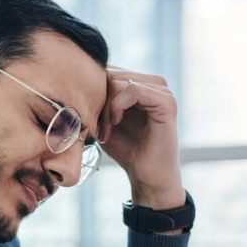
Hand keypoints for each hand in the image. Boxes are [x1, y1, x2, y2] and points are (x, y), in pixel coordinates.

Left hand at [100, 67, 184, 210]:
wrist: (146, 176)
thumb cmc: (126, 150)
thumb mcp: (104, 119)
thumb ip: (98, 98)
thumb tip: (79, 78)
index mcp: (142, 83)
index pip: (109, 70)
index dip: (94, 92)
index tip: (91, 120)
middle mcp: (154, 83)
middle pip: (112, 73)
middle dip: (99, 99)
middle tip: (98, 127)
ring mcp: (163, 91)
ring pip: (120, 80)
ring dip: (107, 106)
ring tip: (106, 129)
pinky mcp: (167, 102)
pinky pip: (133, 89)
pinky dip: (118, 106)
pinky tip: (115, 123)